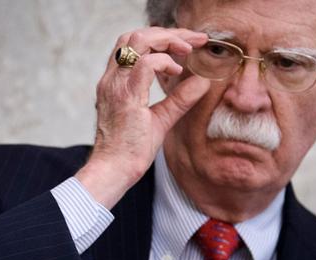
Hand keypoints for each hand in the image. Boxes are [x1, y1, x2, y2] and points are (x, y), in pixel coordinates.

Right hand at [76, 27, 210, 208]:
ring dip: (168, 40)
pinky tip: (177, 71)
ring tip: (187, 50)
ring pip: (139, 41)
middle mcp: (112, 80)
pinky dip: (165, 61)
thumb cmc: (130, 150)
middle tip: (193, 41)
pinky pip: (146, 64)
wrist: (113, 169)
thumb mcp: (160, 119)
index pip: (132, 44)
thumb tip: (203, 81)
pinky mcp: (126, 97)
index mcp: (115, 82)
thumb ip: (179, 98)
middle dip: (168, 33)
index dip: (161, 37)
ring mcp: (116, 86)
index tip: (186, 45)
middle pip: (135, 35)